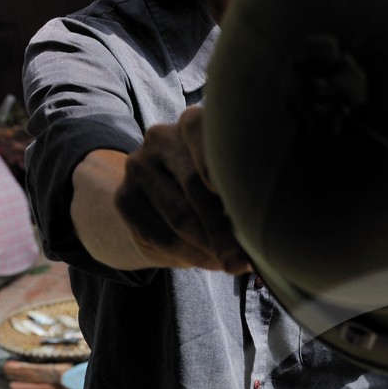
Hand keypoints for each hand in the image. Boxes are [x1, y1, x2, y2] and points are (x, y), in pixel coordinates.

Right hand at [114, 106, 250, 273]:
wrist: (158, 207)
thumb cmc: (211, 194)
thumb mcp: (226, 184)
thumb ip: (238, 193)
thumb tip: (263, 231)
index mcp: (193, 124)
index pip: (207, 137)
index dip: (226, 169)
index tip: (246, 203)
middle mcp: (162, 137)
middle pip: (196, 185)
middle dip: (224, 230)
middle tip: (245, 261)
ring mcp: (138, 165)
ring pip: (179, 215)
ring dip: (209, 247)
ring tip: (233, 264)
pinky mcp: (124, 197)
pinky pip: (160, 235)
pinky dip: (189, 255)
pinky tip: (209, 261)